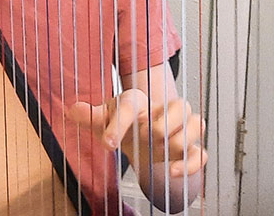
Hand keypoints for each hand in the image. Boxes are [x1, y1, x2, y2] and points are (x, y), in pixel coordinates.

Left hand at [65, 90, 206, 177]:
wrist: (143, 136)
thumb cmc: (126, 125)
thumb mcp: (105, 121)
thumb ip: (91, 116)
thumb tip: (73, 110)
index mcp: (141, 101)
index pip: (132, 104)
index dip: (119, 124)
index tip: (108, 144)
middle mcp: (166, 110)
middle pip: (179, 105)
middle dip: (163, 124)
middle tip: (148, 136)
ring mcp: (181, 129)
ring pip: (196, 124)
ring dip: (181, 140)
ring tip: (163, 153)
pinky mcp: (189, 149)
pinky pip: (200, 154)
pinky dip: (190, 164)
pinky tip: (172, 172)